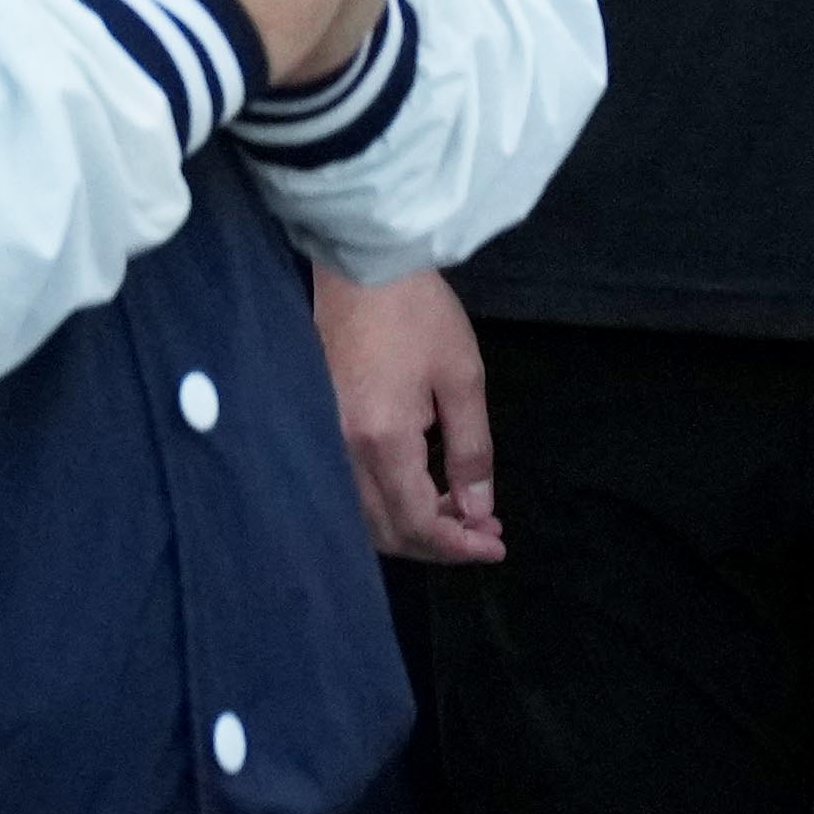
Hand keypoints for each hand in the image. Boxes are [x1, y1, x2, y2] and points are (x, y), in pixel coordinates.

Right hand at [316, 267, 500, 561]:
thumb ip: (471, 450)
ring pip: (365, 518)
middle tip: (485, 532)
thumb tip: (478, 508)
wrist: (360, 267)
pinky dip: (387, 505)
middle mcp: (343, 454)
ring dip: (412, 528)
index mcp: (382, 441)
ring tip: (461, 514)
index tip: (496, 546)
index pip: (417, 523)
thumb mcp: (463, 378)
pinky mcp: (317, 429)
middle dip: (439, 543)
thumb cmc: (418, 314)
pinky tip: (421, 491)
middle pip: (387, 531)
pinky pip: (350, 491)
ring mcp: (324, 443)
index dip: (459, 546)